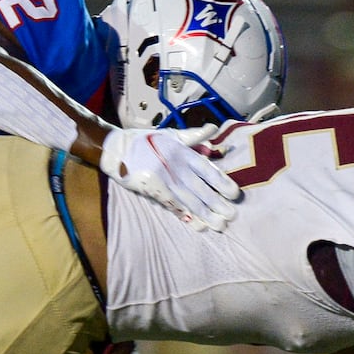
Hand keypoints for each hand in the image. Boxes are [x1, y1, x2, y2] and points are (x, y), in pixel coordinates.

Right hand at [98, 126, 240, 230]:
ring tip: (219, 225)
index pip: (207, 170)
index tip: (235, 194)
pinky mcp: (154, 191)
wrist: (118, 149)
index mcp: (182, 152)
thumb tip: (214, 129)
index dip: (222, 183)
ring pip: (188, 200)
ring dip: (205, 215)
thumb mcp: (172, 135)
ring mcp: (164, 181)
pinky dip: (186, 216)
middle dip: (217, 204)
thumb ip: (194, 135)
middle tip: (232, 216)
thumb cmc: (147, 141)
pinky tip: (197, 225)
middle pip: (200, 189)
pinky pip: (173, 206)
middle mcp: (175, 167)